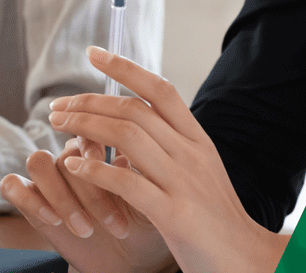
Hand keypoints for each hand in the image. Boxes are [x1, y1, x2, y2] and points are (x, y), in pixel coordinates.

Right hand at [1, 137, 177, 272]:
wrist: (132, 262)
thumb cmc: (145, 225)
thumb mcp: (153, 197)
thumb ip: (139, 171)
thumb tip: (122, 155)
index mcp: (99, 149)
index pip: (86, 128)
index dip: (96, 147)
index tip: (119, 170)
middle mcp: (71, 159)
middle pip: (66, 152)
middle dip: (91, 191)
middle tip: (116, 223)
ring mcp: (49, 180)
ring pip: (38, 162)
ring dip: (63, 197)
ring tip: (87, 229)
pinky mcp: (31, 202)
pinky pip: (12, 185)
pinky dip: (30, 199)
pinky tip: (54, 219)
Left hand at [44, 47, 287, 272]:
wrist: (247, 259)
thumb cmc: (214, 218)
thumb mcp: (199, 172)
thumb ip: (171, 146)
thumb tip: (130, 121)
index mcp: (198, 141)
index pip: (160, 90)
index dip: (125, 67)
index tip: (93, 53)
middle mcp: (192, 155)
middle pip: (133, 111)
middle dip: (88, 102)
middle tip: (58, 107)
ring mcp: (184, 183)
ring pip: (127, 137)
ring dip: (85, 126)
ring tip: (59, 126)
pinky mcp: (174, 214)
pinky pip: (127, 182)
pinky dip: (96, 169)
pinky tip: (74, 165)